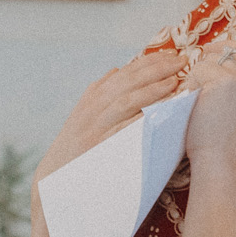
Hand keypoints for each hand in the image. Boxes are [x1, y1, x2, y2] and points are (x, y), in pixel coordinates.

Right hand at [37, 53, 184, 181]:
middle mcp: (93, 110)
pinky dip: (141, 119)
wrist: (54, 181)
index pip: (125, 73)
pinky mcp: (100, 148)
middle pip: (127, 82)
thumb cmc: (75, 150)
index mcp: (92, 99)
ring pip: (125, 101)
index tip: (172, 55)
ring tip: (174, 82)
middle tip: (181, 62)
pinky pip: (124, 130)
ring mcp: (96, 128)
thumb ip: (99, 95)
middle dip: (156, 69)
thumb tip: (117, 70)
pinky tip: (159, 114)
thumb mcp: (82, 117)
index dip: (149, 62)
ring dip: (151, 90)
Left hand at [179, 34, 235, 165]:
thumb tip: (223, 50)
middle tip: (197, 80)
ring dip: (198, 75)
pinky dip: (191, 83)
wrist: (222, 160)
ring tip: (198, 99)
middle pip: (230, 51)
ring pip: (212, 59)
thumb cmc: (227, 138)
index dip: (230, 47)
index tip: (211, 51)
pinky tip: (194, 101)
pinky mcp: (225, 80)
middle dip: (209, 61)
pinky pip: (199, 68)